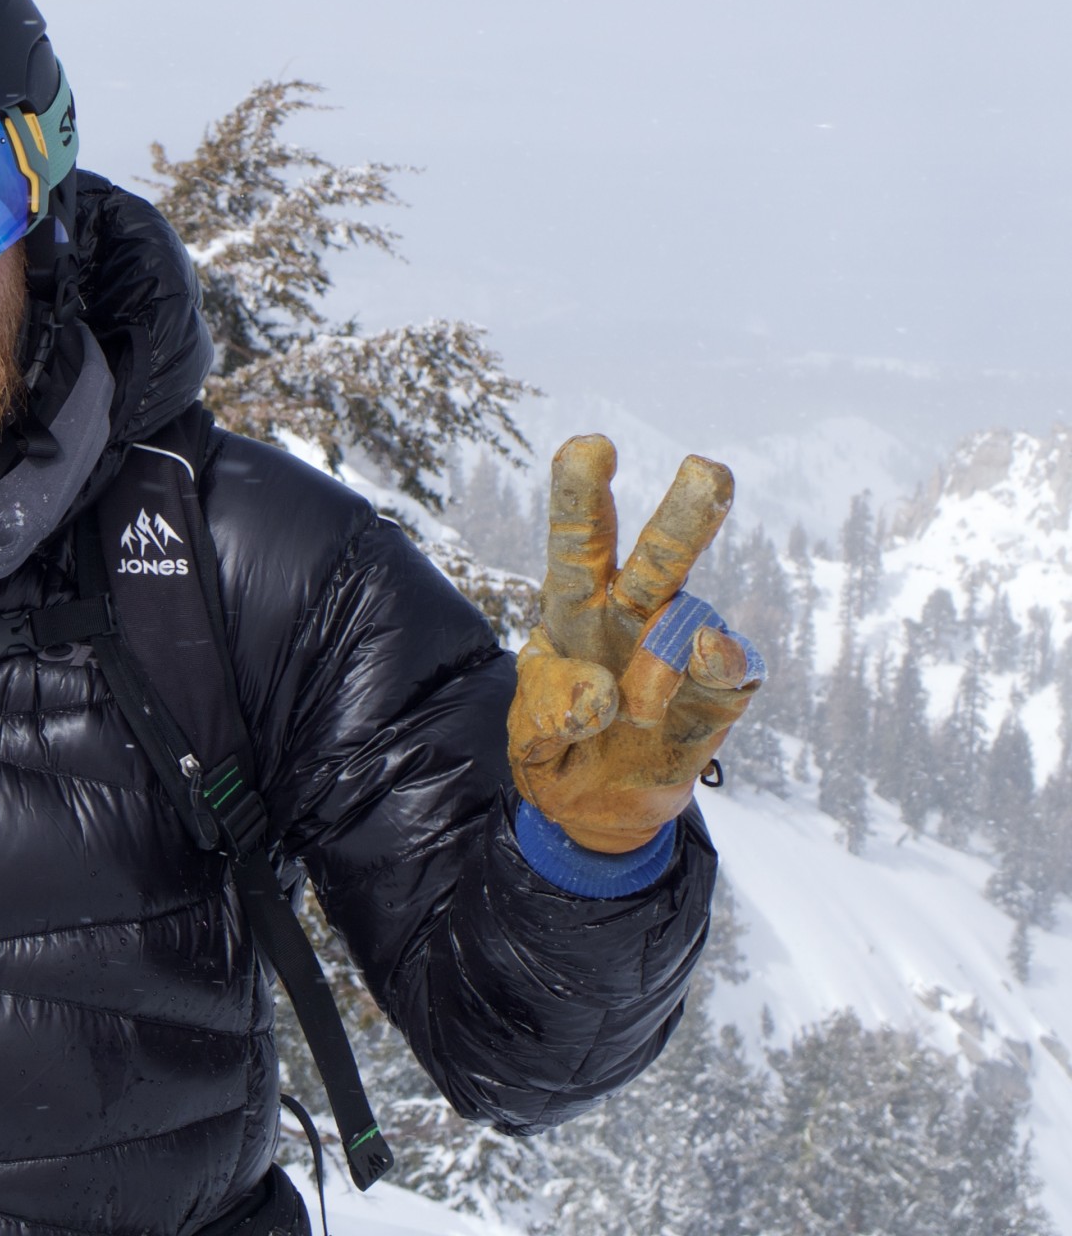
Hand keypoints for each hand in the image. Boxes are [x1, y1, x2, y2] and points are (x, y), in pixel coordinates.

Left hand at [508, 435, 764, 853]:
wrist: (597, 812)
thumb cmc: (557, 749)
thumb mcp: (528, 735)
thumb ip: (549, 712)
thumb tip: (605, 694)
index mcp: (574, 608)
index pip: (576, 543)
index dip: (580, 495)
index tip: (591, 446)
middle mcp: (634, 616)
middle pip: (659, 557)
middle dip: (684, 515)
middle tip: (707, 470)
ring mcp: (682, 651)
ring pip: (693, 618)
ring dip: (659, 665)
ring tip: (634, 714)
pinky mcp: (720, 695)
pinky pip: (731, 669)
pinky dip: (719, 665)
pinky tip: (706, 660)